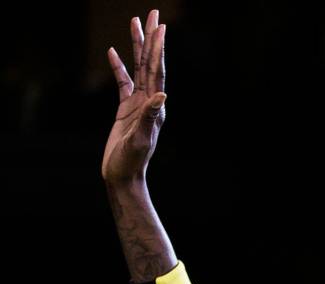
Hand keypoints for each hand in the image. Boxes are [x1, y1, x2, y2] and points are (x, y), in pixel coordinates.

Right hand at [102, 10, 166, 182]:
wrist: (122, 175)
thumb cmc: (131, 162)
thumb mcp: (141, 140)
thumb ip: (150, 117)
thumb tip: (161, 94)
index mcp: (156, 107)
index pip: (156, 71)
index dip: (158, 49)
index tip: (160, 27)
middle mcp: (150, 101)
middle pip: (150, 63)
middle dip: (151, 38)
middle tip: (152, 13)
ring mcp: (137, 104)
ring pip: (137, 68)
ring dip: (137, 46)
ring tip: (135, 21)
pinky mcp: (125, 109)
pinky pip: (122, 82)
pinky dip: (118, 66)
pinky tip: (113, 51)